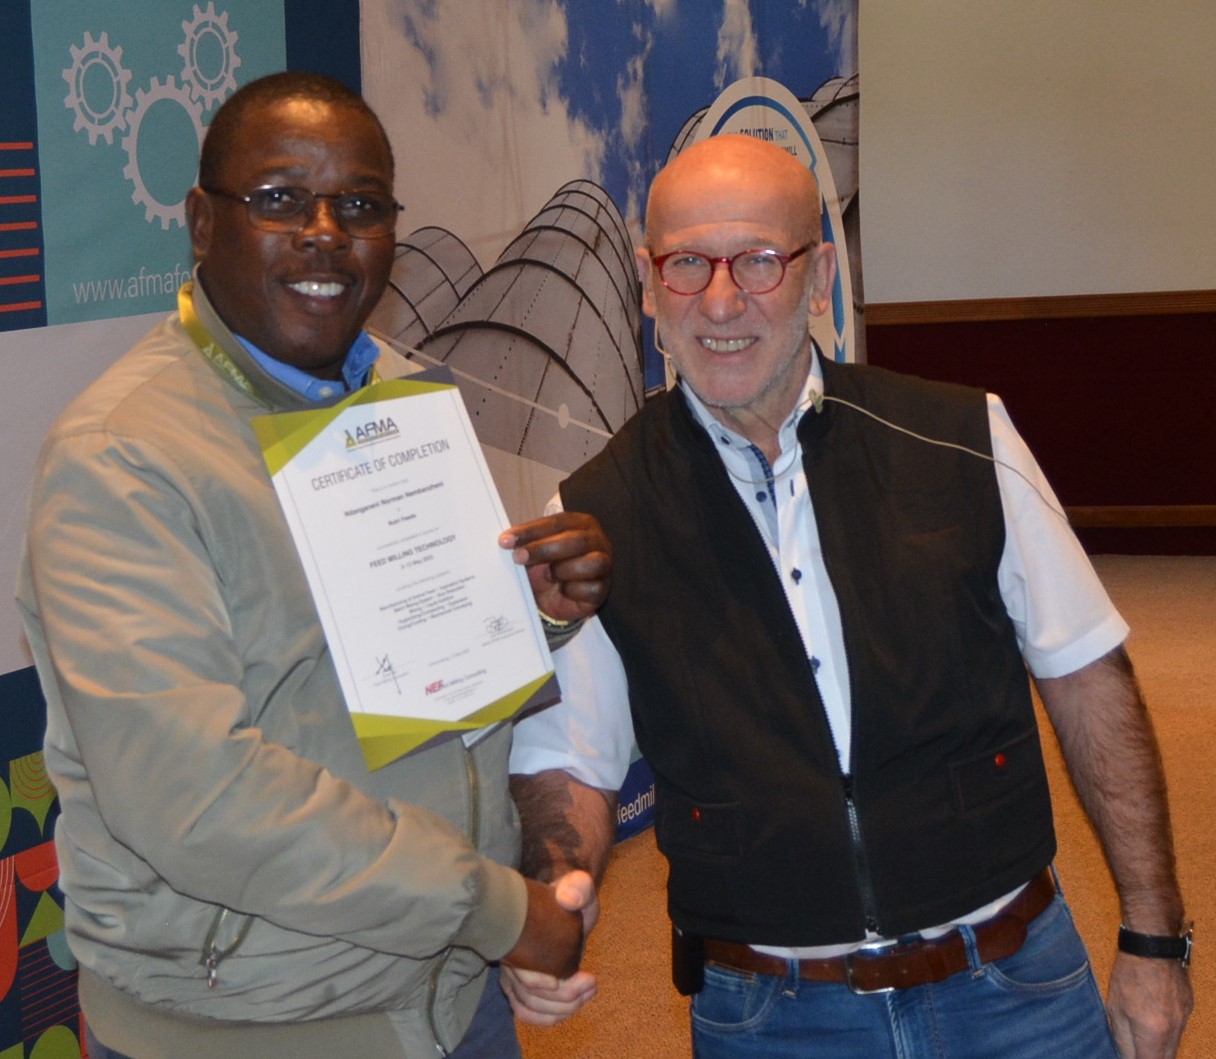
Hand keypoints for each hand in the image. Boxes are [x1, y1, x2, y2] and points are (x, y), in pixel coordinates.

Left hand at [499, 512, 610, 622]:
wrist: (554, 597)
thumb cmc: (546, 566)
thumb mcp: (533, 551)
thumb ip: (524, 543)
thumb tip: (505, 541)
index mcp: (578, 523)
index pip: (555, 523)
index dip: (530, 532)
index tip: (505, 540)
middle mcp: (595, 540)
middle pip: (575, 541)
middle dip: (543, 549)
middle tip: (518, 557)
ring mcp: (603, 564)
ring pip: (591, 563)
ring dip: (562, 570)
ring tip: (548, 576)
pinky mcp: (602, 588)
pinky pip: (591, 588)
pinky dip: (572, 590)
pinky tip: (563, 590)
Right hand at [502, 871, 598, 1025]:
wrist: (561, 902)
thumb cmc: (569, 896)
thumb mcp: (578, 887)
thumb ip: (579, 887)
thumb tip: (569, 899)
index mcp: (518, 934)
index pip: (520, 971)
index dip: (540, 982)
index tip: (574, 976)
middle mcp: (511, 957)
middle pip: (528, 994)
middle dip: (564, 997)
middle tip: (591, 982)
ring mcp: (513, 974)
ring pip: (527, 1006)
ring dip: (560, 1009)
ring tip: (587, 993)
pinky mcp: (519, 986)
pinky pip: (524, 1012)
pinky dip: (544, 1018)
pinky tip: (567, 1010)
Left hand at [1106, 952, 1191, 1057]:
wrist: (1152, 947)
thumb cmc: (1128, 975)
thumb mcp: (1115, 1009)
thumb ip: (1123, 1039)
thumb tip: (1127, 1057)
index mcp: (1153, 1033)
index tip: (1130, 1058)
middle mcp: (1174, 1030)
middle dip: (1151, 1058)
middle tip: (1137, 1051)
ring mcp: (1184, 1019)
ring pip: (1175, 1046)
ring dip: (1160, 1048)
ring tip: (1143, 1039)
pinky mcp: (1188, 1008)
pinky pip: (1180, 1029)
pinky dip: (1168, 1033)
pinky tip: (1154, 1021)